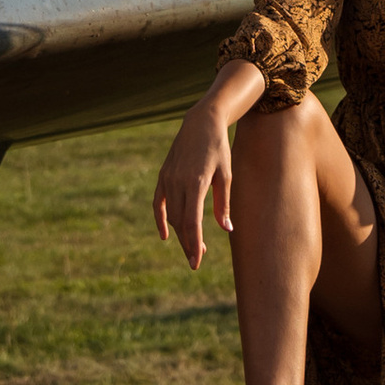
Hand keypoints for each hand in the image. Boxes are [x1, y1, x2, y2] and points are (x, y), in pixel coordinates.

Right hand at [154, 98, 235, 269]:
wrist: (201, 122)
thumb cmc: (218, 148)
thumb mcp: (226, 175)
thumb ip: (223, 204)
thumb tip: (227, 230)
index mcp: (196, 182)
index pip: (191, 222)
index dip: (193, 244)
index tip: (197, 262)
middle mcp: (178, 181)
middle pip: (180, 222)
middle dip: (188, 243)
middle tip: (196, 261)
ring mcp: (167, 178)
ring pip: (170, 215)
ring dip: (180, 233)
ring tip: (193, 246)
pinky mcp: (163, 175)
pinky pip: (158, 203)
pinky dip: (160, 220)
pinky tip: (166, 235)